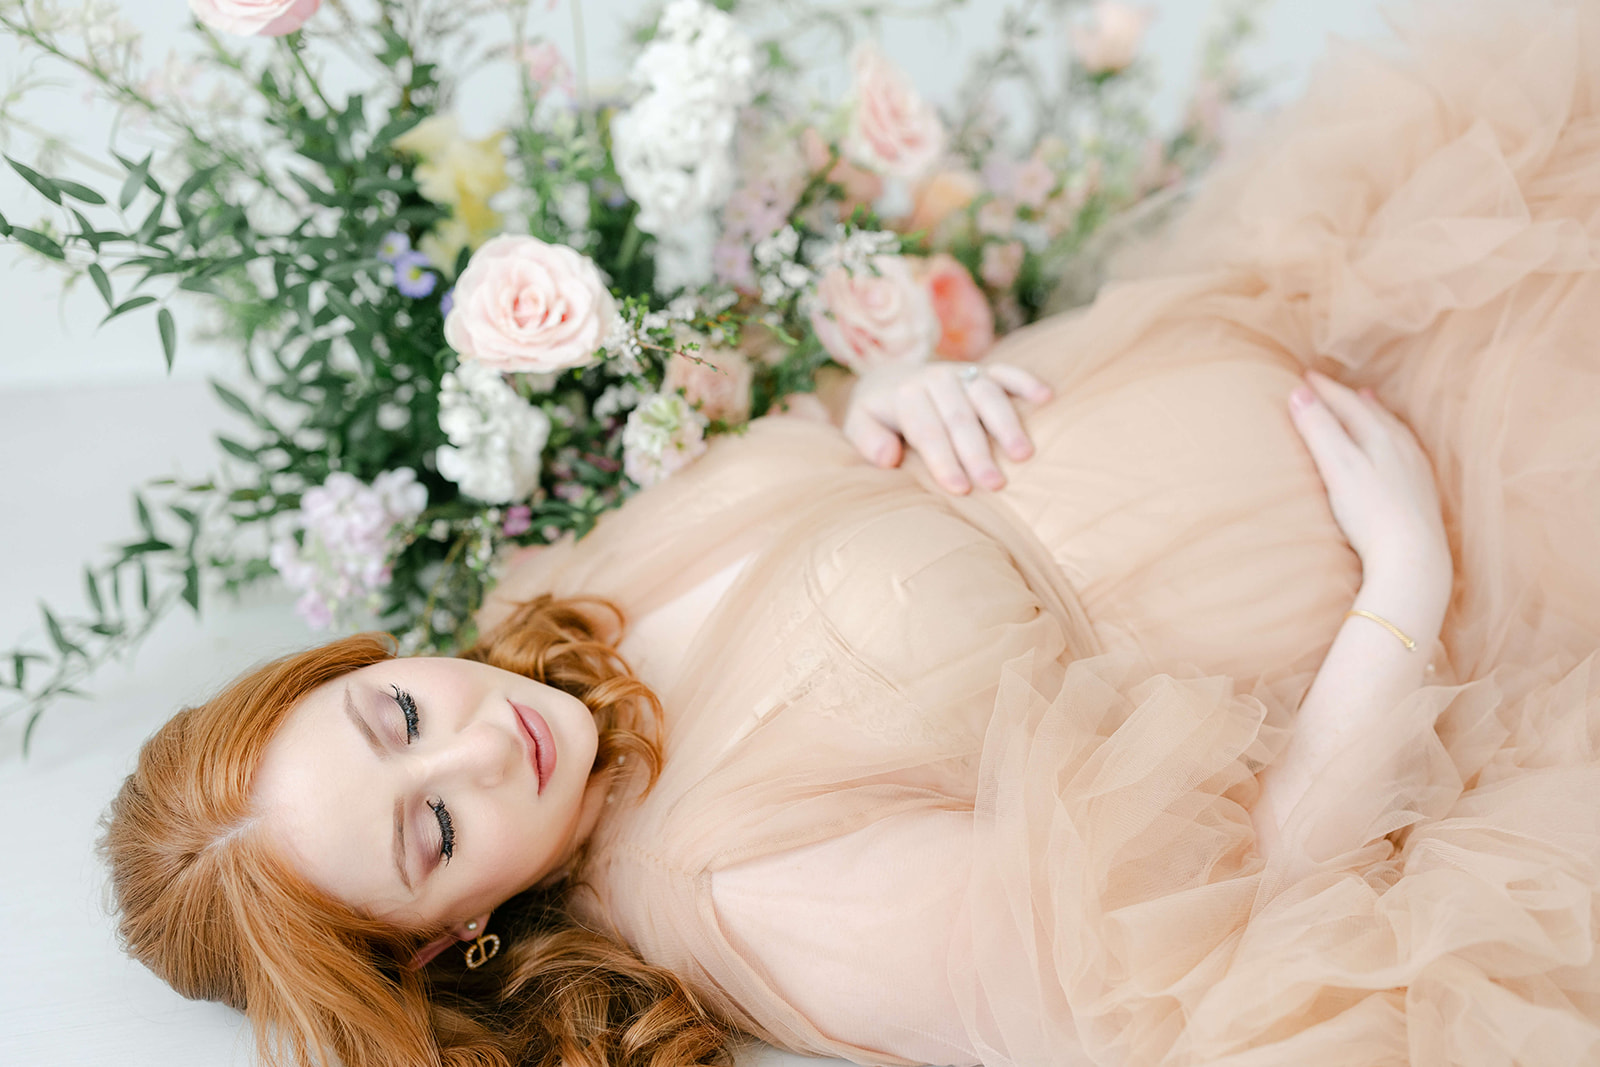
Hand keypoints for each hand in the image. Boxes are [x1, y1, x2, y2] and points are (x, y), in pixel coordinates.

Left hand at [843, 361, 1053, 493]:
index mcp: (906, 394)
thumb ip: (867, 440)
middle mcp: (935, 378)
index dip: (943, 460)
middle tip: (995, 484)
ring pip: (987, 394)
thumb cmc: (879, 416)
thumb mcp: (859, 425)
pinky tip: (1047, 398)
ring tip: (1024, 455)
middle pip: (960, 416)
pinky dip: (1026, 381)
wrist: (889, 378)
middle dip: (977, 451)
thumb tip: (888, 457)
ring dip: (1007, 423)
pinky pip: (1007, 371)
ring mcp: (961, 373)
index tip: (959, 489)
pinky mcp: (982, 370)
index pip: (926, 430)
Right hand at [1288, 370, 1452, 592]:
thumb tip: (1298, 392)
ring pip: (1391, 428)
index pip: (1346, 403)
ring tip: (1365, 400)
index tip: (1302, 376)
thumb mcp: (1338, 467)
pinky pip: (1404, 449)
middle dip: (1346, 396)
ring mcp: (1414, 468)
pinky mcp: (1421, 491)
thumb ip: (1319, 428)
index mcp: (1380, 435)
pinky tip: (1392, 445)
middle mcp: (1401, 446)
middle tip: (1328, 385)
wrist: (1413, 559)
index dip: (1323, 389)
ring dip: (1373, 412)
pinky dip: (1390, 436)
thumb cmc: (1371, 514)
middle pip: (1370, 411)